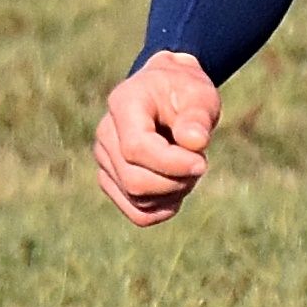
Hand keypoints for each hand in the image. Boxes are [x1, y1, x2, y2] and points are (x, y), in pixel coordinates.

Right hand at [94, 50, 221, 221]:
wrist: (169, 96)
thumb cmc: (185, 94)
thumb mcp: (199, 96)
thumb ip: (197, 117)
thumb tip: (195, 142)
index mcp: (124, 104)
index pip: (135, 148)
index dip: (171, 164)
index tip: (201, 161)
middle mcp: (106, 133)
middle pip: (134, 180)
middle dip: (176, 181)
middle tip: (199, 164)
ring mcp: (104, 159)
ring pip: (137, 199)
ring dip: (174, 193)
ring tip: (188, 169)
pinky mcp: (111, 179)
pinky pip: (137, 212)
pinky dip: (163, 209)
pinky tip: (177, 190)